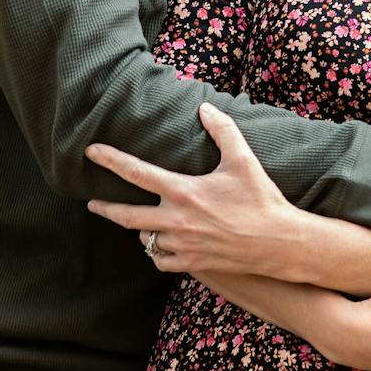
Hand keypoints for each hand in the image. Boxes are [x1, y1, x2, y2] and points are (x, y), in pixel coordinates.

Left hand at [83, 103, 303, 279]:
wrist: (279, 243)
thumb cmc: (261, 200)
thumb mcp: (243, 159)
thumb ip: (222, 130)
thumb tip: (204, 107)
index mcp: (183, 191)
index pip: (136, 173)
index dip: (110, 160)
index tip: (91, 152)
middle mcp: (176, 220)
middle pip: (126, 215)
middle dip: (104, 208)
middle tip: (92, 203)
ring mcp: (182, 245)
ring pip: (144, 238)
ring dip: (139, 228)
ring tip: (138, 220)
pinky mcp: (193, 263)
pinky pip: (161, 259)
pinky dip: (155, 251)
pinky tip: (158, 244)